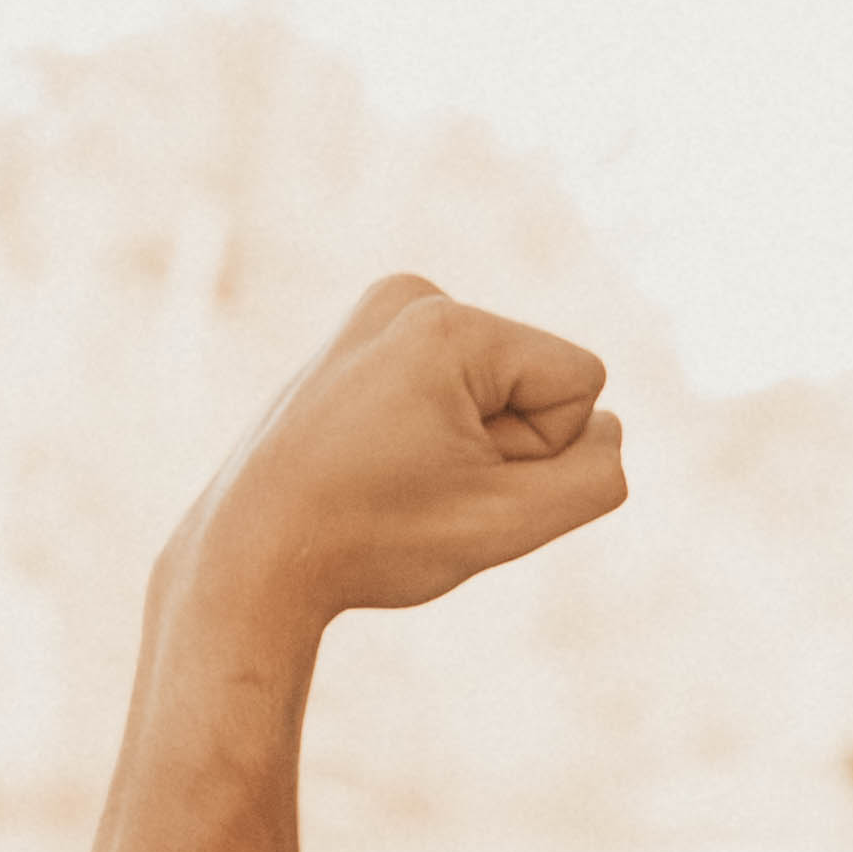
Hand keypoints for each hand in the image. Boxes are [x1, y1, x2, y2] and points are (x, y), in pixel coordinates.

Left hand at [178, 276, 627, 647]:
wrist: (249, 554)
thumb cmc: (376, 540)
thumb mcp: (513, 522)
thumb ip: (596, 475)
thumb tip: (603, 429)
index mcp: (446, 324)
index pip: (580, 381)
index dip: (541, 451)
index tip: (455, 481)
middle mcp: (407, 296)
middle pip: (534, 380)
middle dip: (499, 444)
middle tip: (418, 487)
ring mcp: (376, 312)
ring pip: (494, 387)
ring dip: (466, 443)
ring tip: (393, 476)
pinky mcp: (358, 339)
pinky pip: (449, 385)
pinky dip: (430, 430)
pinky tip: (377, 461)